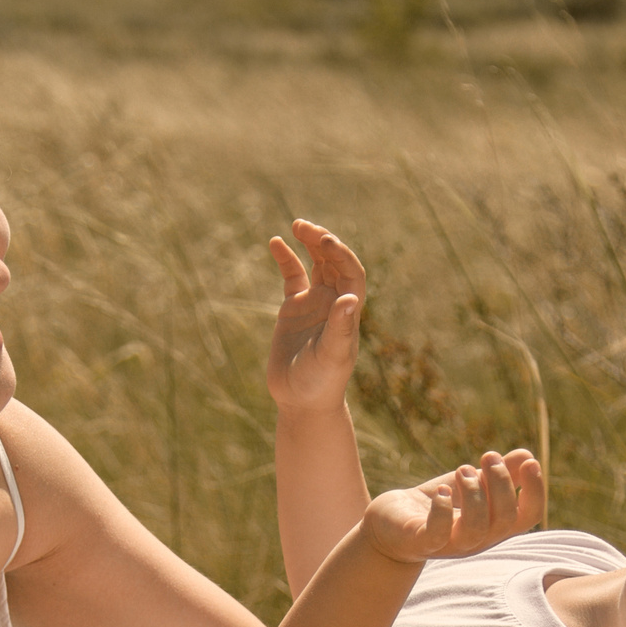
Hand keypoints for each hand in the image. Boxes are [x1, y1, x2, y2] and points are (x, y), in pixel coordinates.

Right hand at [267, 220, 365, 414]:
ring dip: (309, 243)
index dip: (341, 254)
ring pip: (317, 263)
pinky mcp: (294, 309)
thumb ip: (340, 328)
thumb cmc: (321, 382)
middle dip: (323, 241)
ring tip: (297, 226)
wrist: (302, 401)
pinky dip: (286, 259)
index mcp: (348, 311)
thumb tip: (349, 299)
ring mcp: (314, 303)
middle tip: (305, 227)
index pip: (350, 272)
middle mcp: (334, 302)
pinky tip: (275, 242)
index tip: (324, 242)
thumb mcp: (332, 355)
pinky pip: (292, 276)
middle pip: (335, 261)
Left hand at [362, 451, 545, 564]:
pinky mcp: (421, 542)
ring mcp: (450, 544)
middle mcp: (478, 539)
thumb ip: (500, 472)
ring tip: (463, 470)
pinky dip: (442, 510)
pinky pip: (437, 533)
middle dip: (501, 483)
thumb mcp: (472, 484)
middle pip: (506, 520)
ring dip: (474, 494)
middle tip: (486, 456)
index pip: (528, 517)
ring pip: (477, 529)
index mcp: (494, 525)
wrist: (391, 526)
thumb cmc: (437, 505)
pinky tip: (442, 491)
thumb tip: (527, 456)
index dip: (536, 491)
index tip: (529, 462)